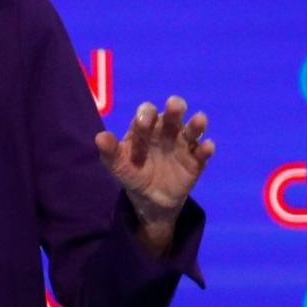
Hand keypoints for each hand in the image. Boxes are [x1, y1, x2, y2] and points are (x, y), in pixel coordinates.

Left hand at [95, 96, 214, 249]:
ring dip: (197, 123)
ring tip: (199, 121)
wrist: (150, 200)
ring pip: (193, 128)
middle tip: (174, 107)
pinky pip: (203, 152)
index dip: (145, 115)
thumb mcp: (118, 165)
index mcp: (145, 127)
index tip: (141, 123)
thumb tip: (99, 137)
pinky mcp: (196, 160)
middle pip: (173, 113)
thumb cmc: (132, 172)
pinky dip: (206, 148)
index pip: (146, 114)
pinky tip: (206, 147)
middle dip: (175, 108)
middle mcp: (166, 130)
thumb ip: (110, 152)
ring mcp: (183, 144)